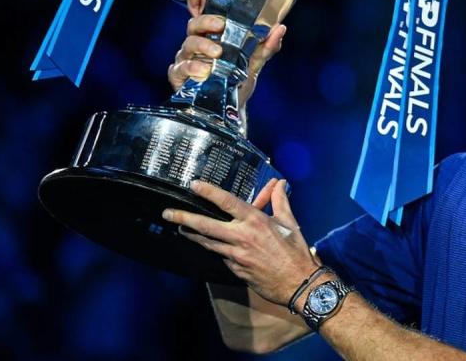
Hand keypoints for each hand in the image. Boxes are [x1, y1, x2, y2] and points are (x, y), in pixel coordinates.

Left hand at [164, 179, 317, 305]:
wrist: (298, 282)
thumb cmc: (295, 250)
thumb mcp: (289, 222)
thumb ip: (280, 201)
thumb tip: (279, 184)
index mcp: (255, 221)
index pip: (227, 202)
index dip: (209, 192)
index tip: (194, 185)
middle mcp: (242, 236)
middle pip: (206, 225)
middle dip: (184, 217)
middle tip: (167, 212)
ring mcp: (236, 255)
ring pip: (208, 242)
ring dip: (192, 234)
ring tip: (180, 227)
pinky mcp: (236, 269)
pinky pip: (221, 255)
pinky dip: (214, 248)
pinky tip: (207, 245)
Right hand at [167, 0, 286, 108]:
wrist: (232, 109)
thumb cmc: (238, 80)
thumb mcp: (255, 62)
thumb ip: (267, 46)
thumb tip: (280, 28)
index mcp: (211, 35)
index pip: (200, 11)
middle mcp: (196, 43)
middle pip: (193, 24)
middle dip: (206, 21)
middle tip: (220, 25)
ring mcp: (186, 58)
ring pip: (187, 44)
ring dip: (202, 46)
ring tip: (217, 54)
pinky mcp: (180, 76)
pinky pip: (181, 67)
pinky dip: (192, 67)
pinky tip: (203, 70)